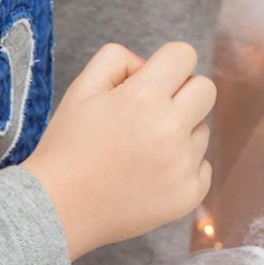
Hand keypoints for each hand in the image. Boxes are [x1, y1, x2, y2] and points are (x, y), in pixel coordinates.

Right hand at [24, 41, 214, 259]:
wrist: (57, 210)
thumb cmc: (68, 147)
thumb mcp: (82, 88)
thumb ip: (118, 59)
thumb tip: (149, 63)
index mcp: (142, 97)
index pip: (184, 54)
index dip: (167, 63)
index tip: (153, 80)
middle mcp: (169, 129)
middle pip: (206, 89)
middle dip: (183, 92)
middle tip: (153, 112)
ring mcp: (182, 166)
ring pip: (202, 129)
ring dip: (181, 133)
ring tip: (142, 150)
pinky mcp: (188, 195)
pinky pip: (203, 166)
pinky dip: (183, 167)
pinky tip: (151, 174)